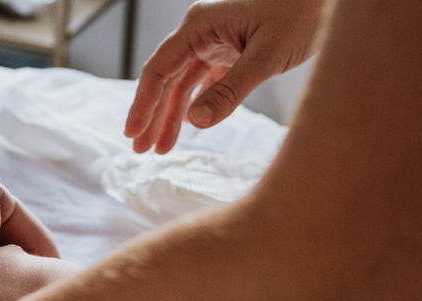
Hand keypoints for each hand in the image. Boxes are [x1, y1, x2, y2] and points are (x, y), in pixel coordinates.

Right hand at [124, 0, 324, 153]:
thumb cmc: (305, 13)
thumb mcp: (266, 55)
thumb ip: (230, 90)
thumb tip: (194, 122)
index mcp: (200, 25)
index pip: (159, 69)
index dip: (143, 103)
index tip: (132, 132)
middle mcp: (201, 32)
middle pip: (165, 79)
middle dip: (151, 115)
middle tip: (140, 149)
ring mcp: (214, 42)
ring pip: (181, 85)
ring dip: (170, 116)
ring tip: (159, 148)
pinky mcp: (229, 53)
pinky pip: (201, 84)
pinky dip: (193, 107)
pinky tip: (186, 128)